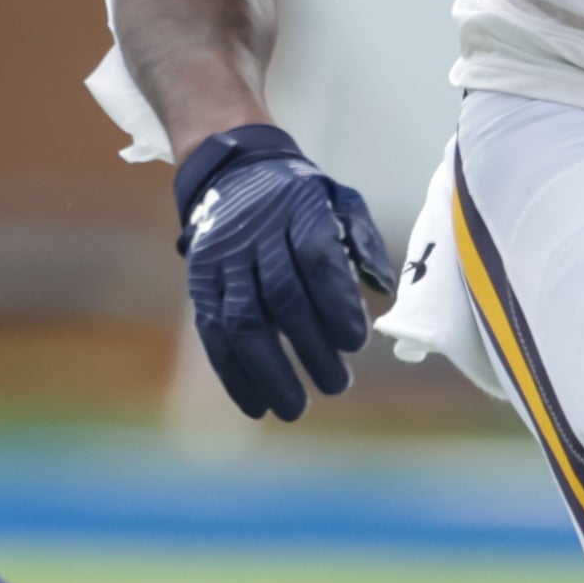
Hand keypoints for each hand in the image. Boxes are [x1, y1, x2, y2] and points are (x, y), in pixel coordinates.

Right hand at [176, 119, 391, 421]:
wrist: (234, 174)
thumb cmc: (301, 199)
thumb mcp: (340, 200)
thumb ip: (364, 241)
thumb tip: (383, 288)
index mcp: (298, 210)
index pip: (316, 258)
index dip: (336, 304)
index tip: (356, 343)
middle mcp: (256, 235)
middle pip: (282, 297)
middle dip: (311, 348)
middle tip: (338, 384)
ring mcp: (223, 261)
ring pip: (242, 322)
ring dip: (268, 371)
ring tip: (294, 408)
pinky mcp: (200, 284)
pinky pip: (212, 333)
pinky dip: (233, 374)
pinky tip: (255, 405)